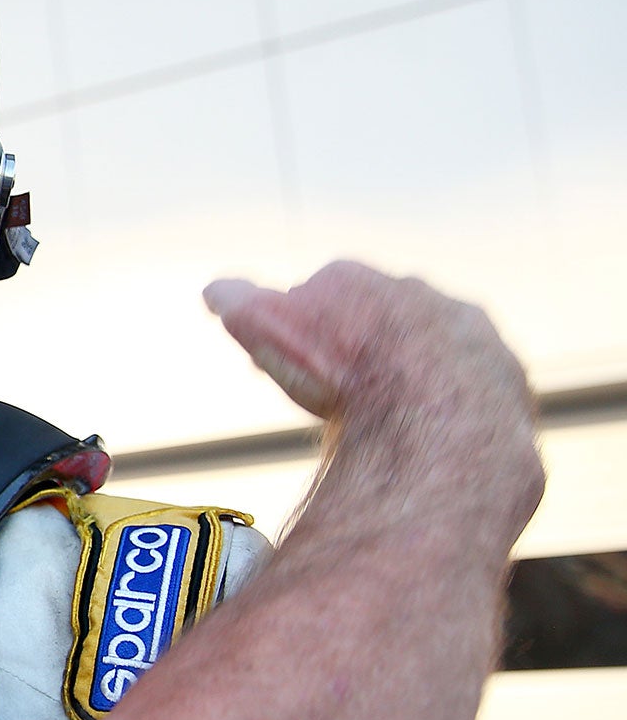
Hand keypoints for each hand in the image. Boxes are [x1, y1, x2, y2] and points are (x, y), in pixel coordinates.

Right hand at [204, 262, 541, 536]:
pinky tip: (427, 439)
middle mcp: (418, 292)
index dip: (295, 333)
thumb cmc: (346, 376)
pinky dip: (447, 410)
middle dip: (355, 349)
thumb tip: (214, 289)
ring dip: (407, 377)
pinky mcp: (505, 377)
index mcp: (355, 280)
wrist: (437, 418)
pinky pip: (468, 391)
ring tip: (382, 422)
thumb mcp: (270, 335)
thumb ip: (242, 306)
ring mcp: (468, 333)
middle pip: (374, 319)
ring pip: (427, 351)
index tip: (283, 367)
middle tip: (333, 396)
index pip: (316, 296)